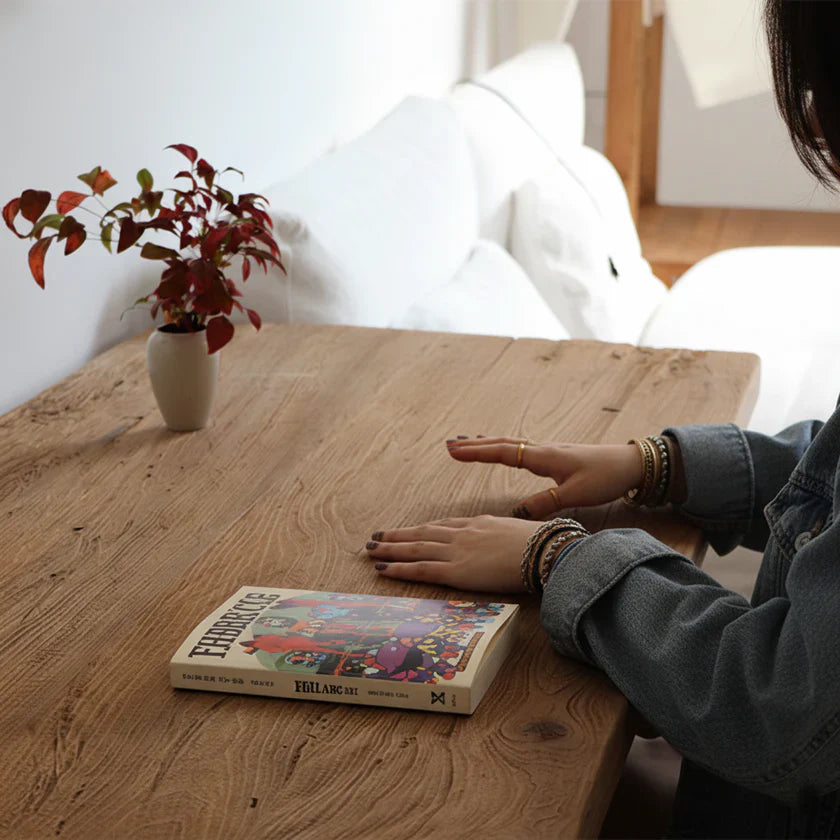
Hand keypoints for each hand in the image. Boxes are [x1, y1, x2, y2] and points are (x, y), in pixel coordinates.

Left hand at [365, 515, 543, 592]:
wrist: (544, 549)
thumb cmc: (540, 544)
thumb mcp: (515, 533)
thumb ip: (501, 537)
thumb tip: (501, 544)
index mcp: (477, 523)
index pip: (441, 526)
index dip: (420, 529)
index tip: (406, 531)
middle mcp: (462, 534)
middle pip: (422, 533)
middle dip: (397, 536)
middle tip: (376, 537)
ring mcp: (456, 551)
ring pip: (415, 548)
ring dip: (390, 549)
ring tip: (371, 550)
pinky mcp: (455, 571)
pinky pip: (420, 569)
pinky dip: (399, 569)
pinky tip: (383, 569)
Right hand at [446, 436, 641, 518]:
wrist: (630, 464)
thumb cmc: (605, 478)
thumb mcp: (575, 494)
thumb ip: (545, 502)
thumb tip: (517, 512)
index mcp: (543, 457)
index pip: (503, 452)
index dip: (477, 453)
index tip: (454, 452)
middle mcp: (542, 449)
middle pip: (501, 444)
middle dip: (474, 446)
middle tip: (449, 445)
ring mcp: (548, 450)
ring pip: (510, 443)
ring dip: (486, 443)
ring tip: (466, 442)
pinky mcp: (554, 455)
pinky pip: (520, 448)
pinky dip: (503, 447)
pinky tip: (501, 449)